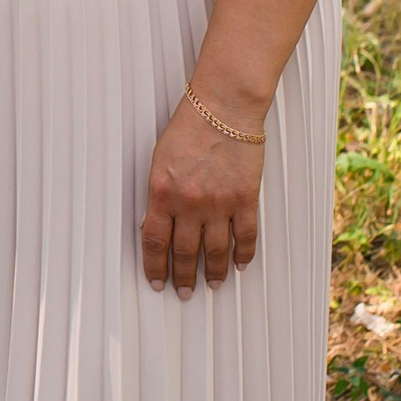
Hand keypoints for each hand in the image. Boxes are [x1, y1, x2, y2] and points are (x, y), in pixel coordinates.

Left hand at [141, 94, 262, 295]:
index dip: (155, 267)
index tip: (157, 282)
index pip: (154, 242)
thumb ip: (158, 195)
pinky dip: (244, 254)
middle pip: (185, 253)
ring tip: (214, 285)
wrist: (223, 107)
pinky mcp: (245, 198)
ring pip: (216, 251)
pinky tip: (241, 265)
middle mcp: (189, 204)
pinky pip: (246, 236)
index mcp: (162, 193)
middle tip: (184, 293)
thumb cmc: (189, 127)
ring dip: (214, 273)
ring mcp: (219, 203)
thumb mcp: (159, 161)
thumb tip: (155, 225)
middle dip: (183, 278)